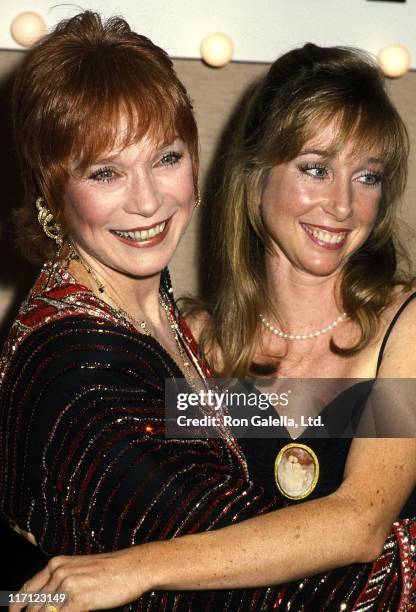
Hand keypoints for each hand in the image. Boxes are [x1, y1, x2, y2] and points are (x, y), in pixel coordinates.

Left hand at [9, 547, 150, 611]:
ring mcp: (68, 586)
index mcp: (56, 564)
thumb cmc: (109, 570)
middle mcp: (59, 573)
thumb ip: (59, 583)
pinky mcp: (80, 600)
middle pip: (32, 607)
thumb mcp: (78, 569)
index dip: (16, 609)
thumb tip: (43, 603)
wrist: (132, 567)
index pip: (25, 592)